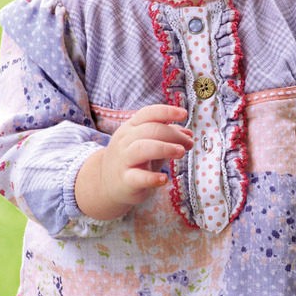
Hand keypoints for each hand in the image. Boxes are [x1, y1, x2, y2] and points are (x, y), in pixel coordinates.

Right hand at [74, 105, 192, 218]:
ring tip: (181, 152)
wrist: (106, 183)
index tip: (184, 114)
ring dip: (165, 148)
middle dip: (173, 134)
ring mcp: (124, 160)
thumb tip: (189, 133)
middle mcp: (125, 141)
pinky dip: (153, 178)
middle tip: (188, 143)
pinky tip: (164, 178)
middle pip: (150, 129)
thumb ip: (167, 137)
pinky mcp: (126, 180)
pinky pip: (138, 177)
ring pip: (142, 148)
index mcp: (131, 128)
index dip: (167, 111)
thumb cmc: (133, 161)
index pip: (148, 113)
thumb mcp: (148, 144)